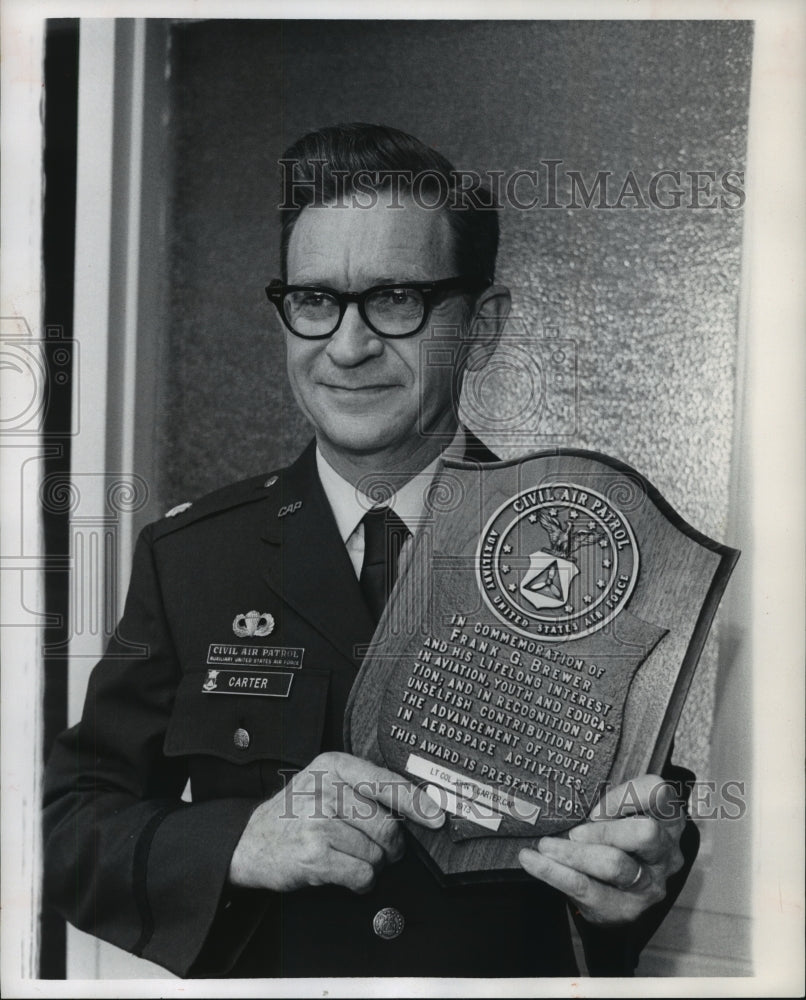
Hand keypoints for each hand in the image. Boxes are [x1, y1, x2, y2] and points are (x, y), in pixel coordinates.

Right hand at [229, 751, 443, 893]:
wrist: (251, 842)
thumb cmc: (296, 812)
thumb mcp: (325, 782)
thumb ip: (365, 787)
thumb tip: (419, 804)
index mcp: (334, 765)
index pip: (387, 783)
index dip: (418, 803)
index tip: (437, 817)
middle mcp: (326, 789)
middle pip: (387, 825)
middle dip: (392, 846)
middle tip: (383, 849)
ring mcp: (319, 822)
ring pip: (376, 853)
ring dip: (373, 863)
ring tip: (351, 856)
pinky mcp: (314, 856)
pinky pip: (362, 874)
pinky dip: (362, 880)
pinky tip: (346, 872)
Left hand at [519, 774, 685, 923]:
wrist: (616, 893)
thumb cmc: (617, 839)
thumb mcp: (622, 815)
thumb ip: (608, 802)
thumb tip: (562, 786)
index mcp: (668, 818)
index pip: (658, 792)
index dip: (626, 795)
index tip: (596, 807)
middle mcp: (666, 851)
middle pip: (646, 833)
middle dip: (604, 830)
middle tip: (574, 831)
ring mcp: (651, 883)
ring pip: (616, 864)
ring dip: (574, 853)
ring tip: (545, 845)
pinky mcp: (628, 908)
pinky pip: (587, 889)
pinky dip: (554, 872)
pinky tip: (532, 860)